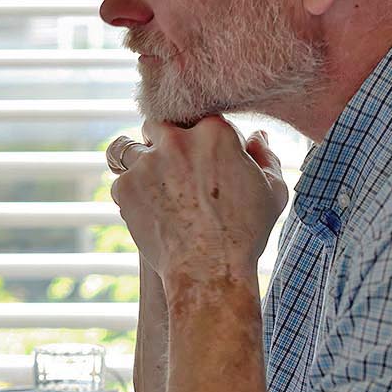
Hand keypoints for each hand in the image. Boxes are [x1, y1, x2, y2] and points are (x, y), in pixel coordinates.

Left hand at [107, 118, 287, 285]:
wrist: (211, 272)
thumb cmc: (246, 234)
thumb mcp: (272, 192)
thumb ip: (265, 157)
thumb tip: (257, 137)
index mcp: (214, 132)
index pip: (197, 118)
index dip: (198, 135)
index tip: (199, 155)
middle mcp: (177, 140)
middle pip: (158, 124)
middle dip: (161, 141)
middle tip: (168, 164)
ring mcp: (147, 162)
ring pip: (127, 147)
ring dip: (135, 160)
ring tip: (144, 178)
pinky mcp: (125, 187)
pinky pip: (120, 181)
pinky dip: (129, 193)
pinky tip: (143, 207)